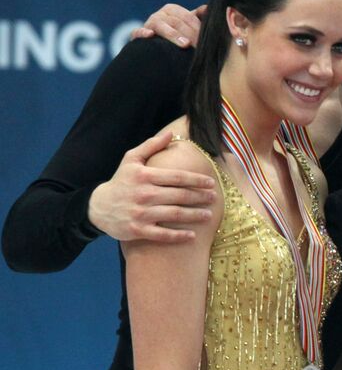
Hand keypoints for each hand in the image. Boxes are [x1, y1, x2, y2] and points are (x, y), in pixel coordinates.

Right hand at [88, 131, 216, 241]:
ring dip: (195, 215)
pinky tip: (192, 235)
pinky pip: (162, 234)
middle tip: (214, 198)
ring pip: (175, 214)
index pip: (177, 177)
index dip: (196, 180)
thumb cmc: (121, 181)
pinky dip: (178, 236)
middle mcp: (144, 194)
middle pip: (179, 195)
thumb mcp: (131, 160)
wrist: (98, 206)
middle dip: (200, 197)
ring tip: (209, 215)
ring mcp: (141, 213)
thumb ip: (151, 146)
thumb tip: (171, 133)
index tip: (211, 183)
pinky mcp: (138, 230)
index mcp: (144, 176)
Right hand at [129, 3, 205, 47]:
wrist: (156, 50)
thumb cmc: (178, 36)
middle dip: (190, 34)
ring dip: (173, 34)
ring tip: (185, 44)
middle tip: (200, 47)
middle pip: (176, 22)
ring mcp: (148, 24)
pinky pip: (138, 32)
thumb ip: (200, 17)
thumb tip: (208, 9)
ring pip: (160, 25)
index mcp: (172, 10)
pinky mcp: (137, 35)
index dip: (198, 28)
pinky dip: (143, 32)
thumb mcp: (189, 25)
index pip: (188, 17)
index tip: (207, 40)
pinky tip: (150, 35)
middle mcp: (160, 14)